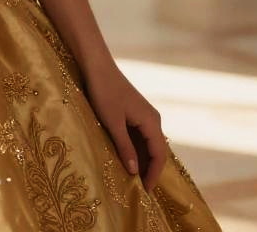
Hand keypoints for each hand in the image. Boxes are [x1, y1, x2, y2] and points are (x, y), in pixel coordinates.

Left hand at [83, 62, 167, 192]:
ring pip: (147, 143)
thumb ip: (125, 147)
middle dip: (150, 169)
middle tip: (140, 189)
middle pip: (156, 150)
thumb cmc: (104, 92)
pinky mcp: (134, 112)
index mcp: (152, 122)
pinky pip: (139, 135)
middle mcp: (153, 119)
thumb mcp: (113, 123)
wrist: (97, 66)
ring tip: (133, 177)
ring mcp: (144, 115)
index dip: (154, 174)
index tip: (146, 191)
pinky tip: (126, 157)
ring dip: (142, 159)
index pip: (159, 155)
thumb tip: (135, 171)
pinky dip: (136, 148)